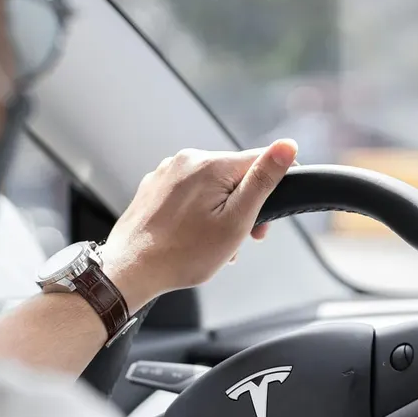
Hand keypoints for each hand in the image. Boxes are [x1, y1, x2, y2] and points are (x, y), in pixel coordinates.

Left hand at [99, 139, 298, 311]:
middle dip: (244, 206)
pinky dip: (198, 212)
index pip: (259, 159)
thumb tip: (287, 146)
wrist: (130, 270)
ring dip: (221, 212)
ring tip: (214, 244)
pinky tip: (193, 237)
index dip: (274, 186)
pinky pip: (188, 193)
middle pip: (234, 175)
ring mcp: (166, 172)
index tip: (267, 218)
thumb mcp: (236, 220)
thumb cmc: (183, 254)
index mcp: (210, 164)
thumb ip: (262, 180)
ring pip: (211, 186)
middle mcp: (186, 160)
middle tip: (241, 240)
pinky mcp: (154, 187)